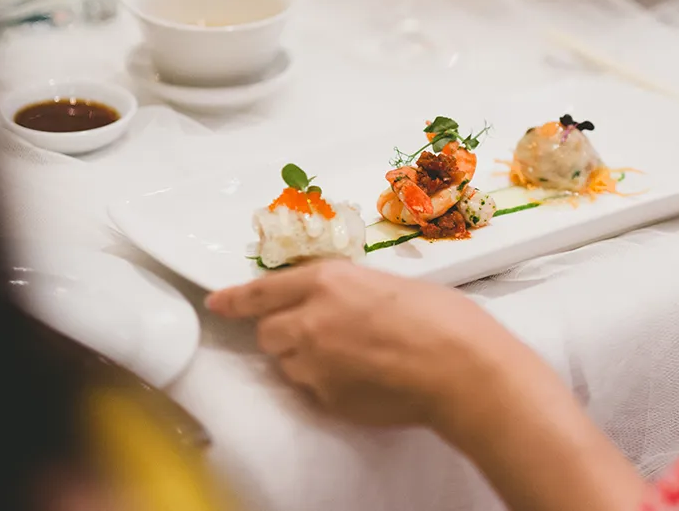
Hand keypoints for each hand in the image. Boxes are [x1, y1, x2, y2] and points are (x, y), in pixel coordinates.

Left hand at [208, 261, 644, 510]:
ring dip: (305, 359)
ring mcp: (315, 363)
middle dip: (284, 332)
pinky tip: (364, 379)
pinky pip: (313, 390)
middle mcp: (310, 319)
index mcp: (328, 280)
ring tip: (352, 358)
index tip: (217, 302)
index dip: (236, 299)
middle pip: (268, 332)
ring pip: (287, 364)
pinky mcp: (327, 398)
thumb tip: (337, 306)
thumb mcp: (389, 285)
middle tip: (320, 333)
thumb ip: (349, 292)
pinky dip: (328, 384)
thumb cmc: (443, 318)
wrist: (461, 369)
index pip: (263, 290)